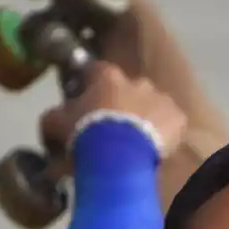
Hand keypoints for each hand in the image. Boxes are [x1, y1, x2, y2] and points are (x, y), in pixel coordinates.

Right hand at [39, 62, 186, 160]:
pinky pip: (172, 124)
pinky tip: (158, 150)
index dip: (92, 87)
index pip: (96, 72)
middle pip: (128, 89)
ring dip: (145, 118)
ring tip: (137, 143)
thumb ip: (52, 118)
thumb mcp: (57, 125)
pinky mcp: (178, 118)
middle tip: (115, 129)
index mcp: (106, 77)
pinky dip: (166, 134)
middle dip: (122, 104)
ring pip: (153, 105)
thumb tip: (50, 121)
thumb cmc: (85, 134)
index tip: (89, 103)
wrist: (120, 156)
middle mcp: (136, 80)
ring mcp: (160, 97)